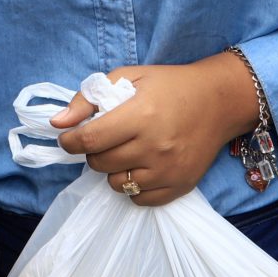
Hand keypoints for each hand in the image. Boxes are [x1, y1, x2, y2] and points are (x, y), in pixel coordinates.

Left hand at [50, 56, 256, 206]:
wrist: (219, 101)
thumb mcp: (129, 77)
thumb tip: (58, 123)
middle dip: (93, 152)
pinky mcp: (180, 186)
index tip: (68, 138)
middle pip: (100, 163)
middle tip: (104, 139)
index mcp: (140, 115)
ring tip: (125, 152)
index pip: (90, 139)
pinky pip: (139, 200)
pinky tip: (140, 167)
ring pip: (117, 184)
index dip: (70, 141)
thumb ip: (89, 97)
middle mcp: (154, 146)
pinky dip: (132, 187)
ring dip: (112, 169)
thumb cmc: (170, 85)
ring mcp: (168, 170)